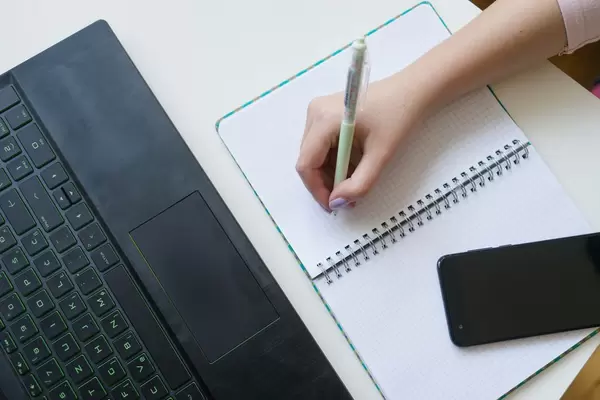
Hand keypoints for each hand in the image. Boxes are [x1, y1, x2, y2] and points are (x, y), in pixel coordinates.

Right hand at [295, 73, 427, 210]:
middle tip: (347, 199)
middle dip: (325, 183)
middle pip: (308, 159)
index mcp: (324, 119)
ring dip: (330, 173)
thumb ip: (359, 183)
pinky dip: (334, 161)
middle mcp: (314, 113)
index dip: (317, 189)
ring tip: (353, 184)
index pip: (307, 164)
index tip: (334, 206)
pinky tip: (352, 167)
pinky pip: (321, 145)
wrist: (412, 90)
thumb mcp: (381, 155)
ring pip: (314, 154)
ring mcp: (318, 111)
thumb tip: (337, 203)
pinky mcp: (325, 113)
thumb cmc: (398, 117)